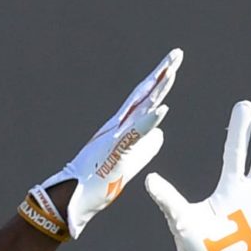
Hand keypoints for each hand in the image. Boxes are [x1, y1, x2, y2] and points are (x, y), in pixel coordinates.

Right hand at [20, 48, 178, 242]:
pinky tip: (163, 109)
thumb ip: (146, 145)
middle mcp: (118, 125)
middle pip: (143, 95)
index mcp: (122, 128)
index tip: (174, 64)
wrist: (73, 197)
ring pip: (139, 108)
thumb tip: (161, 133)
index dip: (160, 81)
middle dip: (161, 73)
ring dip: (156, 90)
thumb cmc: (97, 182)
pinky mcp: (115, 151)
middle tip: (177, 53)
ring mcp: (116, 136)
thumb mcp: (129, 161)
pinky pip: (134, 133)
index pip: (145, 100)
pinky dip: (149, 121)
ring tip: (172, 70)